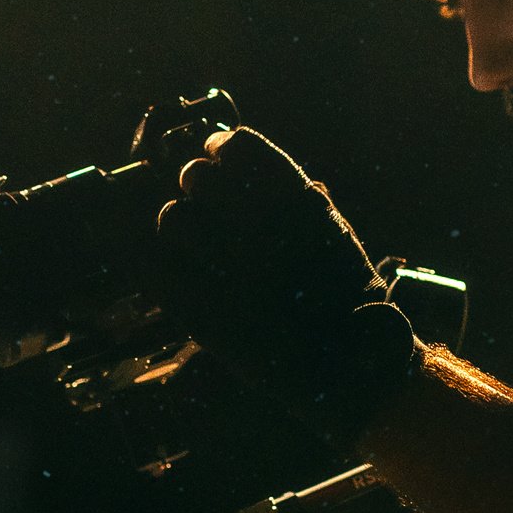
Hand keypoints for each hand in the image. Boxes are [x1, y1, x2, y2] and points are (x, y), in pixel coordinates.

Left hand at [153, 124, 418, 448]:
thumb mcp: (330, 229)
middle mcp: (264, 230)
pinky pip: (159, 271)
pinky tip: (183, 277)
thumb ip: (286, 194)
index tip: (219, 160)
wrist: (353, 365)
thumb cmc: (343, 293)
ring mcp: (234, 273)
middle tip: (207, 207)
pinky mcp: (210, 315)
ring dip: (180, 227)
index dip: (221, 150)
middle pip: (197, 177)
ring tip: (196, 245)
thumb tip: (228, 155)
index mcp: (299, 202)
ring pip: (172, 218)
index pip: (237, 147)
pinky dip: (165, 269)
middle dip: (198, 188)